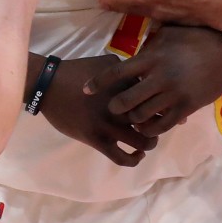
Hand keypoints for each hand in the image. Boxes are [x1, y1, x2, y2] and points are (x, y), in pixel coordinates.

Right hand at [40, 54, 157, 166]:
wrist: (50, 84)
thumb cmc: (78, 71)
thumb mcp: (107, 63)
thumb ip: (128, 71)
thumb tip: (145, 78)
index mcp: (127, 86)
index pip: (157, 98)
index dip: (168, 105)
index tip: (172, 109)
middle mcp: (123, 106)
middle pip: (155, 120)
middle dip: (162, 124)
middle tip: (158, 125)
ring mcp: (110, 124)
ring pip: (143, 142)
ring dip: (150, 143)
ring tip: (148, 141)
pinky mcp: (97, 139)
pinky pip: (122, 157)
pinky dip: (133, 159)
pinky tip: (136, 155)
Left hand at [81, 25, 221, 137]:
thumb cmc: (195, 37)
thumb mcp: (168, 33)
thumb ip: (148, 45)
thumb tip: (130, 52)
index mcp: (152, 58)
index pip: (117, 73)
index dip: (98, 82)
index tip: (86, 89)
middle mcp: (160, 78)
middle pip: (125, 101)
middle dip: (114, 106)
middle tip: (112, 107)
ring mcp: (173, 95)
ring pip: (141, 117)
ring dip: (132, 119)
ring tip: (130, 117)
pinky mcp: (186, 107)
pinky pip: (161, 126)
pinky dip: (150, 128)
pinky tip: (147, 125)